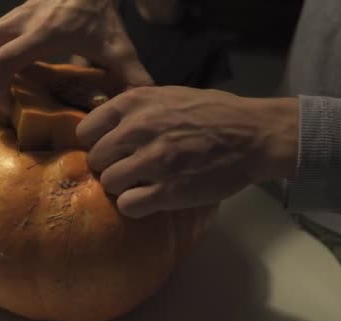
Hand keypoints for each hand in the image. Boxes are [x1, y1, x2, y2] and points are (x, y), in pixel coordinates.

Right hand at [0, 0, 152, 111]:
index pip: (2, 61)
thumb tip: (142, 104)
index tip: (7, 108)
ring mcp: (15, 14)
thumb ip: (132, 76)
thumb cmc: (102, 12)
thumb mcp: (119, 46)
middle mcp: (22, 22)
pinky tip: (2, 68)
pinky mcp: (15, 12)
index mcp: (44, 34)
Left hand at [76, 86, 298, 217]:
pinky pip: (128, 205)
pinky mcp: (168, 191)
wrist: (253, 135)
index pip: (87, 130)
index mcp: (135, 103)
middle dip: (109, 166)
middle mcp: (138, 129)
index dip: (96, 143)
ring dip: (122, 187)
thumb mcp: (168, 95)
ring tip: (141, 183)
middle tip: (129, 168)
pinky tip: (150, 198)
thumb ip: (136, 108)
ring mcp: (153, 161)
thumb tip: (106, 124)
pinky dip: (135, 205)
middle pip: (95, 159)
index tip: (111, 149)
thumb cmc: (213, 112)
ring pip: (108, 183)